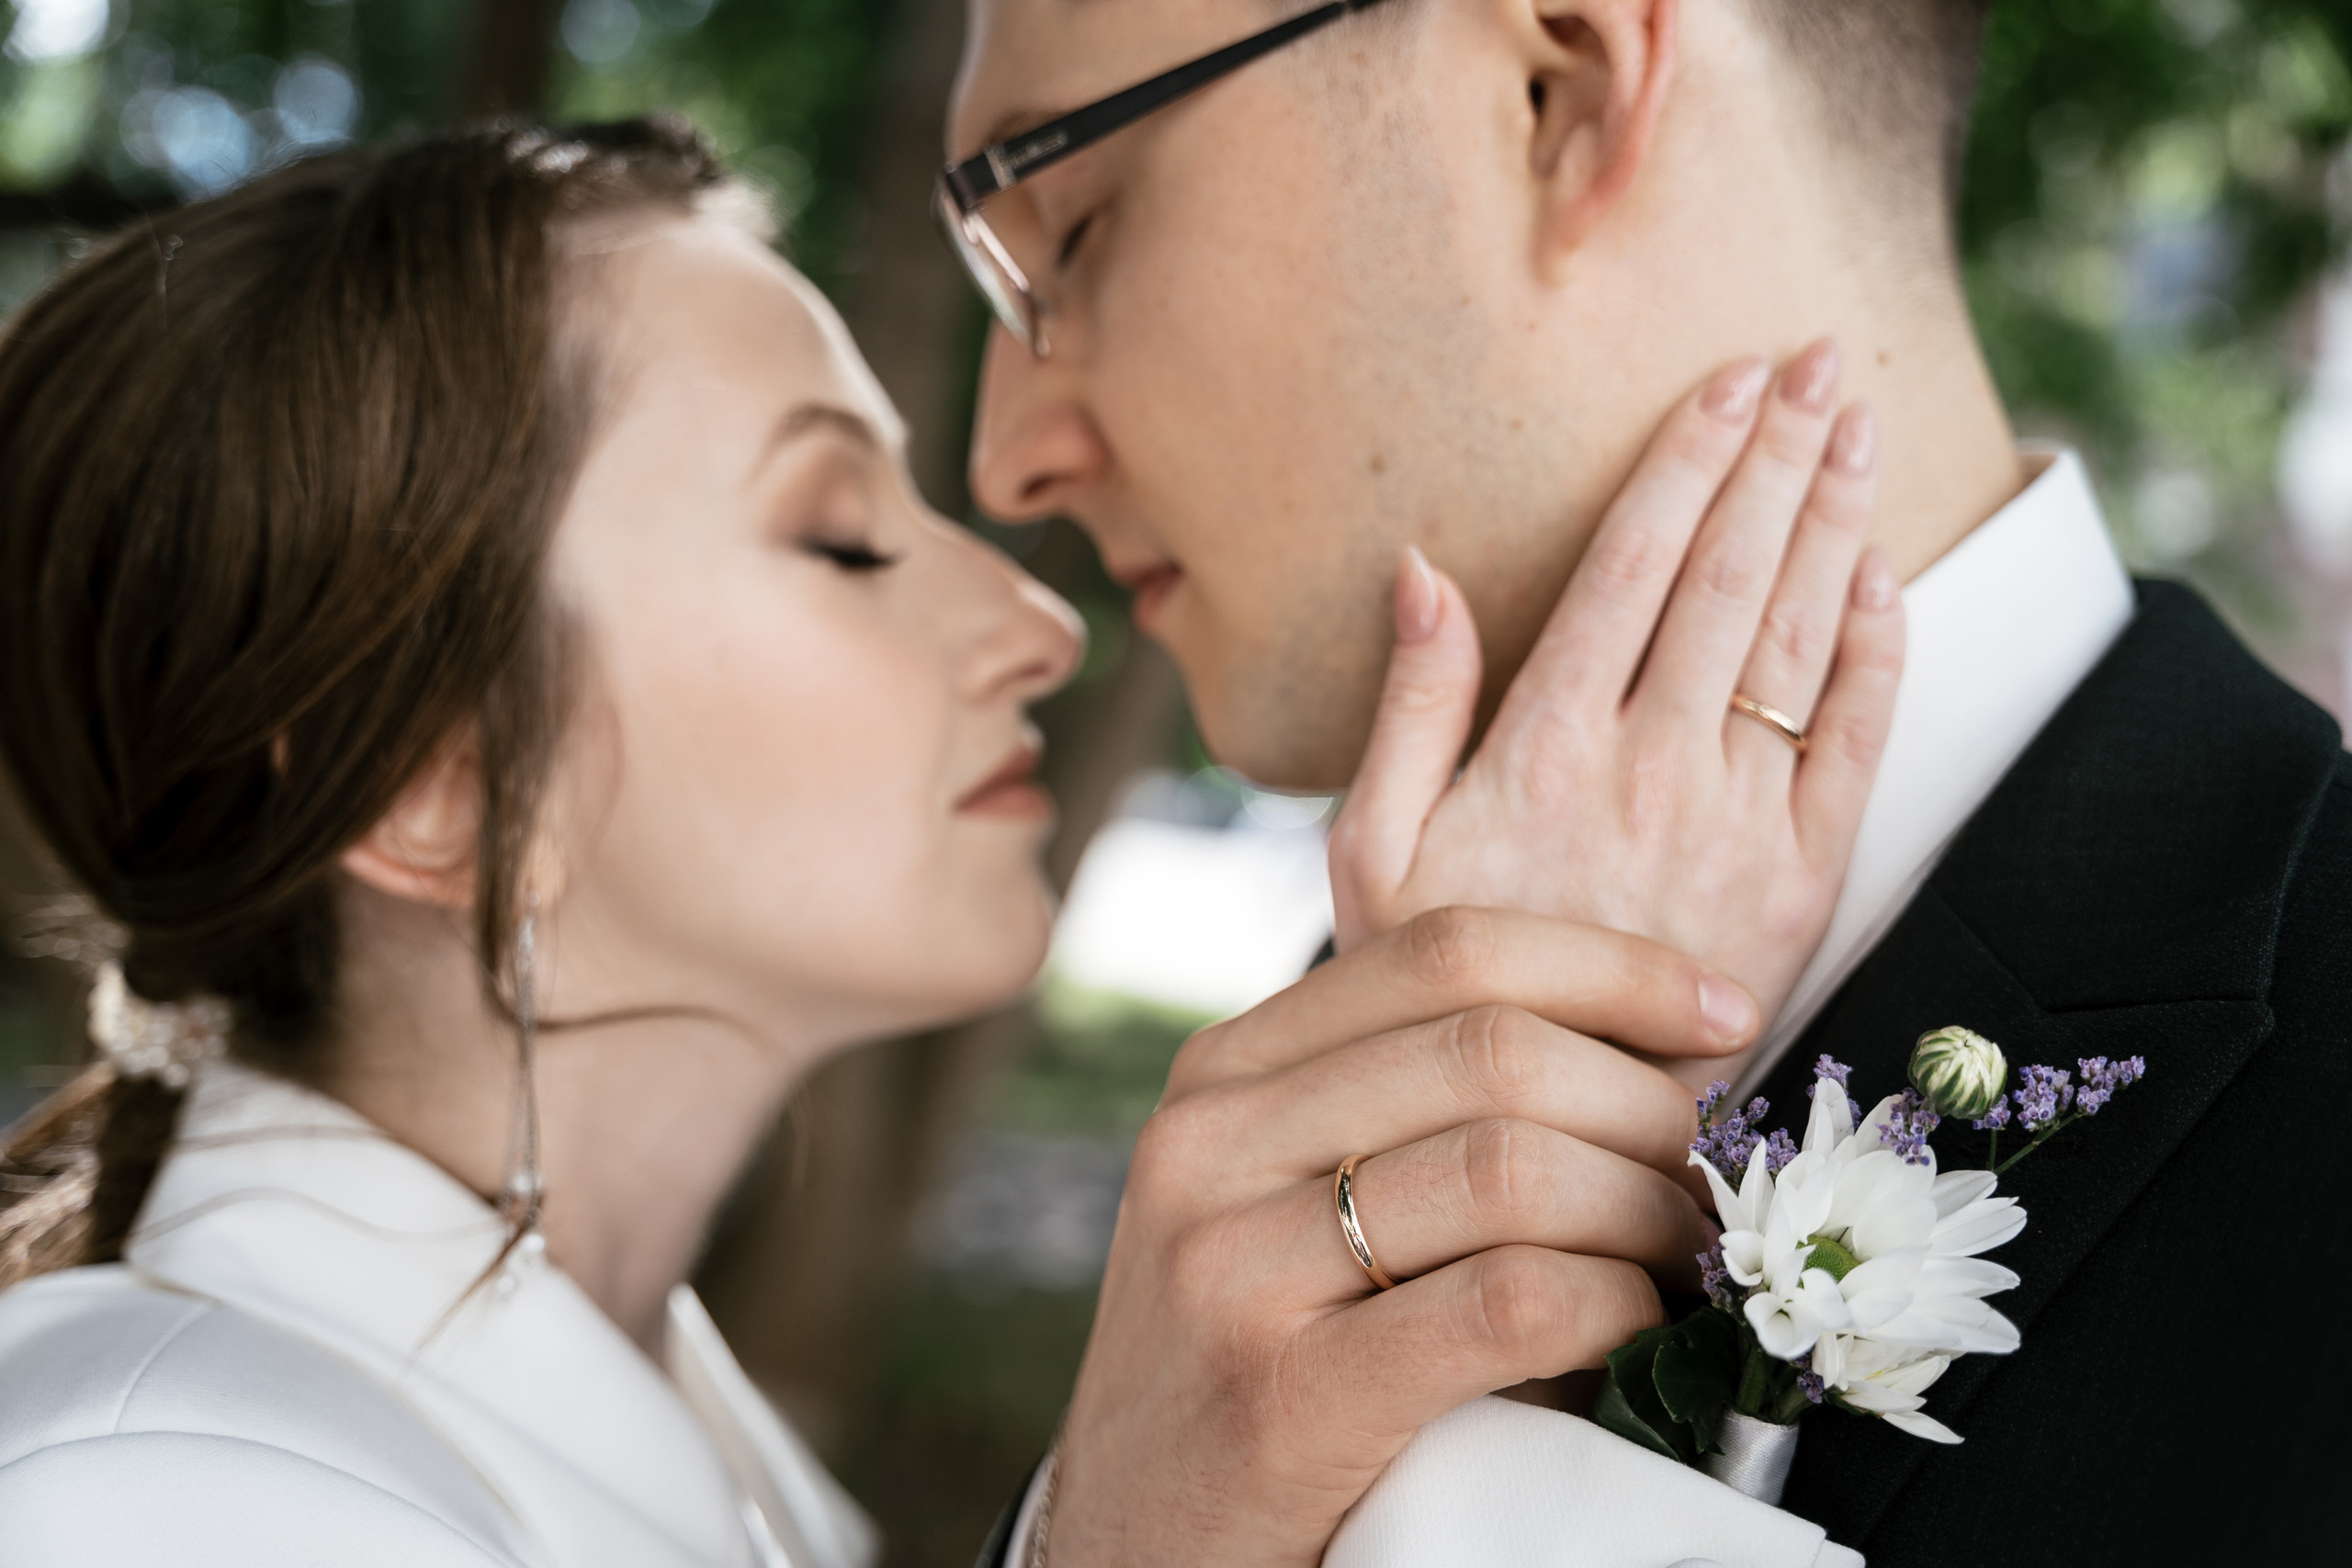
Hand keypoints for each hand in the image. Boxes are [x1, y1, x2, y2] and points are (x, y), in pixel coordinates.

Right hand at [1049, 908, 1754, 1567]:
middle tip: (1706, 1180)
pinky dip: (1611, 1305)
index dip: (1609, 967)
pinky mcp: (1281, 1398)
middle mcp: (1211, 1145)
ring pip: (1511, 1166)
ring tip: (1683, 1260)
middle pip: (1494, 1050)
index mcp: (1224, 1074)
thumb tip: (1656, 1045)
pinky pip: (1508, 1302)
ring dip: (1643, 1211)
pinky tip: (1634, 1332)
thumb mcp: (1279, 1202)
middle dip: (1648, 1107)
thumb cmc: (1249, 1366)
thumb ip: (1406, 1113)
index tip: (1723, 1016)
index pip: (1445, 949)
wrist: (1130, 1551)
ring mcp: (1230, 1267)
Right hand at [1327, 341, 1904, 1033]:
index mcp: (1546, 745)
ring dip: (1834, 518)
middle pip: (1730, 576)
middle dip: (1778, 454)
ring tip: (1857, 422)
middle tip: (1820, 358)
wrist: (1549, 1125)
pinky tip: (1881, 575)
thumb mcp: (1373, 852)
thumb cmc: (1443, 987)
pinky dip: (1876, 651)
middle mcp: (1652, 766)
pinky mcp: (1804, 882)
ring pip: (1799, 637)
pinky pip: (1856, 742)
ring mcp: (1738, 822)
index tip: (1730, 379)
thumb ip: (1407, 705)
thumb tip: (1422, 567)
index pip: (1631, 566)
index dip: (1687, 461)